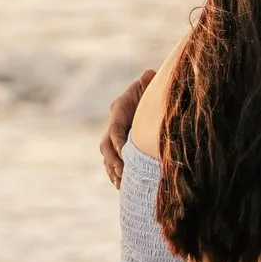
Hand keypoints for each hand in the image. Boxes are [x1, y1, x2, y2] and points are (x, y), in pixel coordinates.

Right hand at [98, 69, 155, 186]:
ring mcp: (114, 136)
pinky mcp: (119, 147)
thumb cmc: (154, 91)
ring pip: (107, 157)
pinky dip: (116, 174)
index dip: (118, 141)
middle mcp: (114, 123)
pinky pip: (112, 163)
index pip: (115, 128)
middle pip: (106, 145)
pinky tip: (122, 186)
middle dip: (113, 160)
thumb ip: (150, 82)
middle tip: (122, 173)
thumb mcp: (152, 85)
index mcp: (120, 109)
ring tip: (121, 184)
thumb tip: (149, 74)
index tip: (124, 154)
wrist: (153, 98)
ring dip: (113, 170)